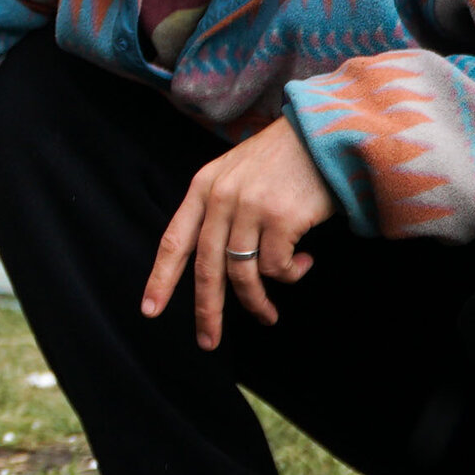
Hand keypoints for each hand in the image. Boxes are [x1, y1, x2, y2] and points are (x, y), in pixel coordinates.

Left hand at [142, 116, 332, 349]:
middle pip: (206, 267)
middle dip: (206, 310)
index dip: (161, 278)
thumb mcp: (237, 174)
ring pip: (243, 274)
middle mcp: (220, 198)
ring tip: (268, 316)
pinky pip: (277, 267)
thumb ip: (219, 209)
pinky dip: (291, 275)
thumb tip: (217, 263)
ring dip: (257, 302)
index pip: (174, 240)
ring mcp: (249, 208)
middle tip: (208, 340)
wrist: (325, 134)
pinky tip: (305, 263)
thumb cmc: (284, 160)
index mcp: (203, 188)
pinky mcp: (281, 218)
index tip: (149, 310)